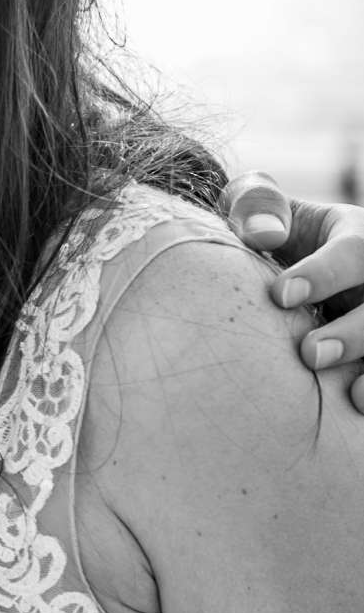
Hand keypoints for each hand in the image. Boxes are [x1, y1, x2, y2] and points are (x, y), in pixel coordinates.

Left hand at [220, 174, 363, 409]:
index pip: (353, 253)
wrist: (298, 277)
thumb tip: (261, 233)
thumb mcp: (273, 215)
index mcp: (358, 237)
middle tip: (310, 354)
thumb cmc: (280, 240)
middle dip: (352, 332)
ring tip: (352, 394)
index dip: (322, 274)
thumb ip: (258, 208)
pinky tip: (361, 405)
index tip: (280, 296)